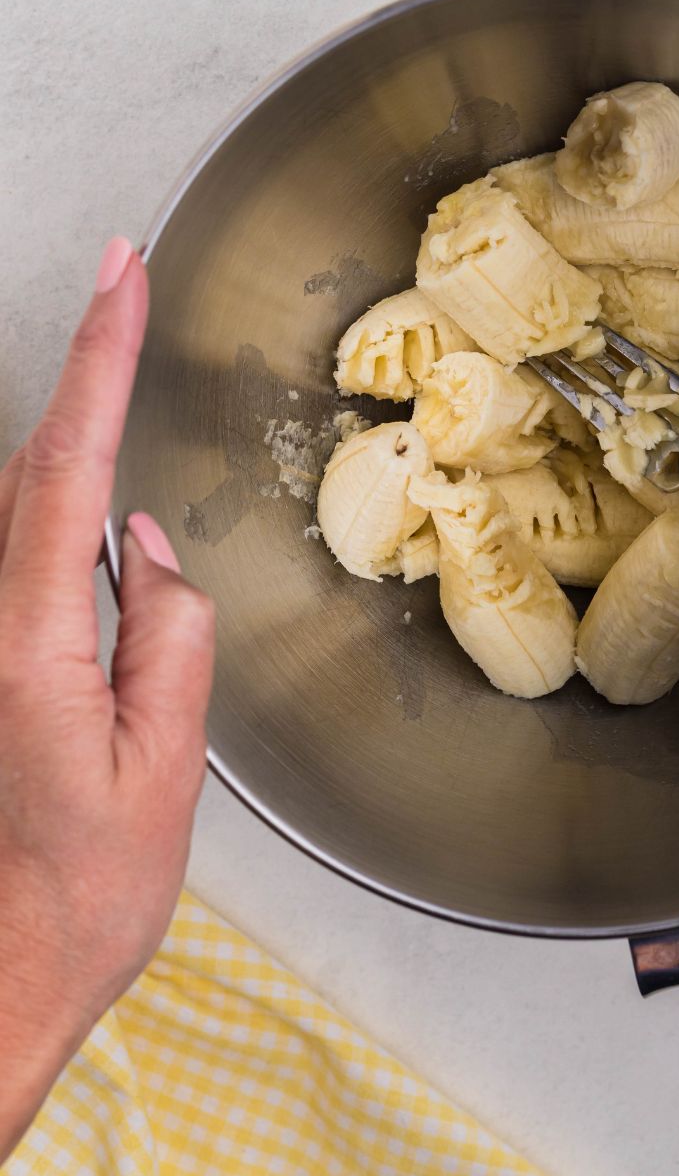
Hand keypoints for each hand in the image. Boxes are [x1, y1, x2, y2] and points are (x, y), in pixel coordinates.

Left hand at [0, 239, 213, 1162]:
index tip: (122, 275)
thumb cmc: (79, 900)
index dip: (97, 360)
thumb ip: (166, 639)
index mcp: (28, 648)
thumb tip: (149, 548)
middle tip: (125, 290)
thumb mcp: (164, 771)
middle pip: (26, 474)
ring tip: (118, 434)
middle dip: (83, 381)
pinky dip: (53, 524)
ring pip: (15, 516)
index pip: (65, 469)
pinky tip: (91, 555)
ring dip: (68, 462)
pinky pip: (15, 566)